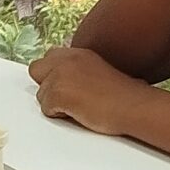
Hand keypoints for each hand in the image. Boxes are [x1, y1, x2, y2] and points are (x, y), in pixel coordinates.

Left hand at [30, 45, 147, 135]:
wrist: (133, 106)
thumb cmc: (124, 97)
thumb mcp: (100, 73)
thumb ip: (79, 73)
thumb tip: (69, 85)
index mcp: (79, 54)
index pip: (50, 57)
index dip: (54, 74)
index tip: (65, 86)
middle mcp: (67, 59)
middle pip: (36, 70)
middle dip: (46, 84)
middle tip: (66, 98)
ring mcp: (60, 75)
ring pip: (41, 94)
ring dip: (55, 103)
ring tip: (80, 107)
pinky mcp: (58, 93)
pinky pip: (46, 109)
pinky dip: (59, 115)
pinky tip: (78, 113)